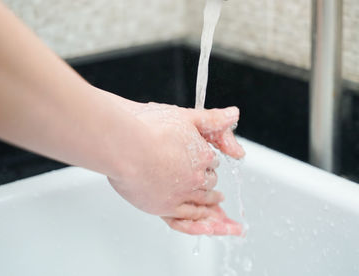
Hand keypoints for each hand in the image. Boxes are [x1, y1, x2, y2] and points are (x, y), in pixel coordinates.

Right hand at [107, 100, 244, 234]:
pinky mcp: (165, 207)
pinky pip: (188, 219)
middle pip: (209, 182)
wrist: (124, 146)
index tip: (206, 162)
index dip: (209, 160)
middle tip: (212, 183)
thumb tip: (234, 113)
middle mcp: (196, 176)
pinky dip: (199, 220)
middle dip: (211, 181)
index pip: (212, 161)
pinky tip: (201, 218)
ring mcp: (181, 194)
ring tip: (216, 202)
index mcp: (202, 154)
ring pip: (203, 201)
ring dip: (211, 202)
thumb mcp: (186, 117)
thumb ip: (212, 118)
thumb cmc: (148, 128)